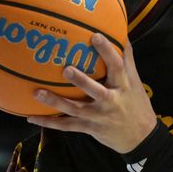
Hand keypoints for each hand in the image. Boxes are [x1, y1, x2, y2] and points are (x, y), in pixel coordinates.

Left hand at [27, 35, 157, 153]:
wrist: (141, 137)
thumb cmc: (137, 103)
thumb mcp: (135, 82)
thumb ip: (127, 59)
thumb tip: (121, 33)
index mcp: (123, 86)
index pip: (117, 66)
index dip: (107, 51)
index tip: (95, 36)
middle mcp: (111, 101)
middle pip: (95, 90)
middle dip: (81, 81)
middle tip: (66, 69)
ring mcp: (99, 116)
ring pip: (76, 109)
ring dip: (56, 102)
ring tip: (37, 93)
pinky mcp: (89, 128)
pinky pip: (67, 125)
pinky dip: (49, 122)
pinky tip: (31, 117)